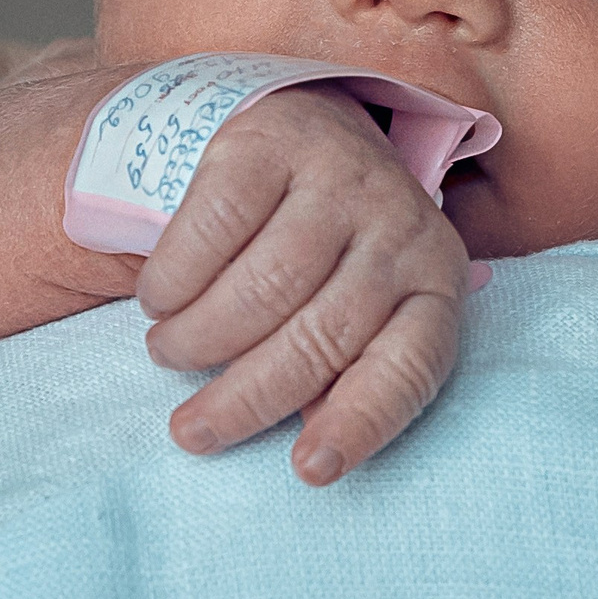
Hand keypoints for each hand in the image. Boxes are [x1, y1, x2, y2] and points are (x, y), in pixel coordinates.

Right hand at [138, 83, 473, 485]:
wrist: (310, 129)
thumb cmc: (334, 252)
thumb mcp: (362, 308)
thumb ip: (347, 373)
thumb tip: (315, 446)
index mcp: (435, 281)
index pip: (408, 365)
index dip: (360, 422)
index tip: (309, 469)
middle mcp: (400, 225)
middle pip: (321, 335)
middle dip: (247, 398)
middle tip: (193, 431)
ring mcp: (338, 177)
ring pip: (263, 286)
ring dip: (202, 339)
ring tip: (173, 354)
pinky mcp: (272, 142)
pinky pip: (214, 227)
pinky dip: (177, 280)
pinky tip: (162, 301)